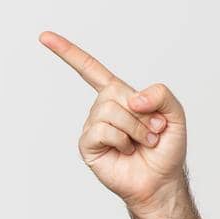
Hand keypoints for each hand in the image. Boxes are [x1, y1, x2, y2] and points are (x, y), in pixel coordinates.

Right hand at [40, 29, 187, 215]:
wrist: (161, 182)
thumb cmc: (166, 149)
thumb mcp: (175, 114)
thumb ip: (161, 94)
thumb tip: (132, 99)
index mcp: (119, 95)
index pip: (90, 69)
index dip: (68, 52)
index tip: (44, 36)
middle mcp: (103, 108)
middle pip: (114, 92)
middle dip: (141, 114)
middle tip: (153, 131)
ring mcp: (93, 126)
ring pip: (110, 111)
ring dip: (136, 129)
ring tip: (142, 143)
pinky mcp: (88, 145)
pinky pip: (103, 130)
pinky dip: (122, 140)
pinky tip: (126, 151)